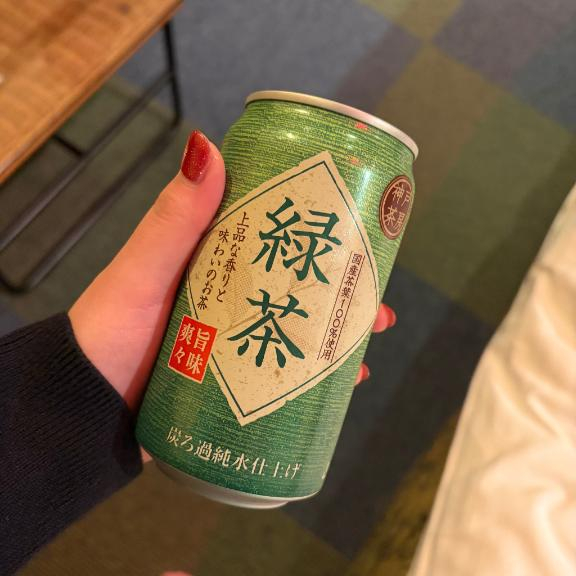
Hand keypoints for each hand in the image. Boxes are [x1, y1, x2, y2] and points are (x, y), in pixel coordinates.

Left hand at [70, 131, 395, 412]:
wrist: (84, 408)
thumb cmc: (110, 333)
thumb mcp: (142, 272)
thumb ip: (173, 218)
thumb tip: (207, 144)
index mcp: (213, 260)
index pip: (275, 235)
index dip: (319, 232)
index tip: (359, 231)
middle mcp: (229, 296)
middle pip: (299, 286)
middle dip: (344, 292)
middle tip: (377, 301)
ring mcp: (235, 339)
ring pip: (299, 329)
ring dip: (338, 335)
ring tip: (368, 348)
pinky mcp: (234, 380)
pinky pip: (284, 371)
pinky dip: (316, 378)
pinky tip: (345, 385)